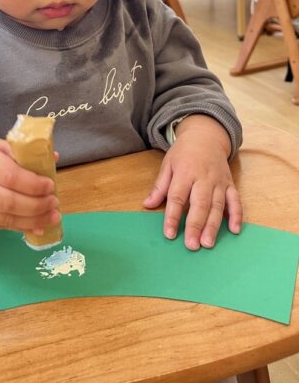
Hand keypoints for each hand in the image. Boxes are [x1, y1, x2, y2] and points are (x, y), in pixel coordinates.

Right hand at [0, 136, 60, 231]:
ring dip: (33, 220)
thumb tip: (53, 158)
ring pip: (5, 219)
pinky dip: (21, 227)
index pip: (10, 176)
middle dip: (37, 205)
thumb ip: (19, 152)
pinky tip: (38, 224)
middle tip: (55, 202)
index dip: (34, 184)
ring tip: (53, 216)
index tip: (51, 185)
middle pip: (9, 202)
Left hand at [143, 116, 241, 250]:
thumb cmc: (184, 153)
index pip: (177, 197)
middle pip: (200, 204)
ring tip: (208, 243)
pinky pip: (235, 201)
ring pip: (218, 206)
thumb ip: (160, 186)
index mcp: (185, 172)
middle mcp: (203, 178)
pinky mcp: (230, 184)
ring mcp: (219, 182)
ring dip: (213, 226)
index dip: (173, 216)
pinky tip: (234, 230)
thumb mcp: (168, 165)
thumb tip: (147, 205)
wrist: (206, 137)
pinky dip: (236, 215)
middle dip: (196, 225)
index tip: (169, 234)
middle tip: (192, 245)